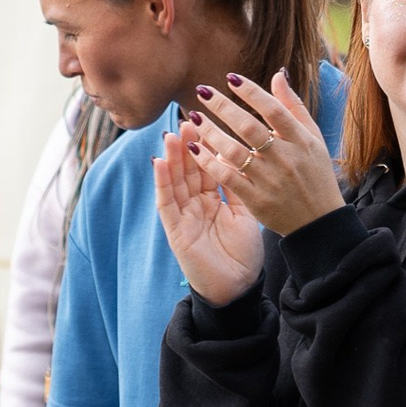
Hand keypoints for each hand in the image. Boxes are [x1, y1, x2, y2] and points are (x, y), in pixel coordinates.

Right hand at [153, 124, 264, 304]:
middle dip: (188, 144)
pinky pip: (166, 202)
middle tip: (189, 116)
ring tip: (172, 132)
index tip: (208, 119)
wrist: (239, 289)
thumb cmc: (244, 255)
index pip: (208, 167)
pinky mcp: (175, 230)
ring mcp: (184, 217)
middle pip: (189, 169)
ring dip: (173, 157)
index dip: (206, 145)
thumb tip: (242, 157)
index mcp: (214, 201)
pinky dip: (162, 182)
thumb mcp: (246, 215)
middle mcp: (196, 205)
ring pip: (175, 181)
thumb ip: (239, 188)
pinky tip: (159, 162)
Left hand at [183, 70, 344, 236]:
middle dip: (223, 107)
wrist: (319, 221)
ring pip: (234, 152)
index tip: (231, 78)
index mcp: (301, 140)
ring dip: (211, 133)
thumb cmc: (315, 173)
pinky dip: (210, 163)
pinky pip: (228, 178)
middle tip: (202, 91)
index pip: (273, 110)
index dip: (251, 92)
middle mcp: (285, 158)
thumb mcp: (313, 138)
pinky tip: (195, 149)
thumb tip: (277, 74)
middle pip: (249, 127)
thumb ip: (293, 106)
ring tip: (194, 117)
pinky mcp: (257, 200)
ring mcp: (270, 180)